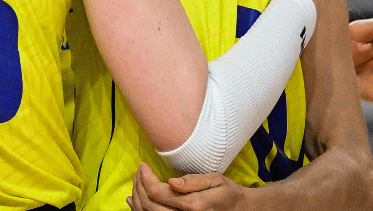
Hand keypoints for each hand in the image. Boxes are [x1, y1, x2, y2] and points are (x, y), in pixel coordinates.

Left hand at [129, 163, 245, 210]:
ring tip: (137, 181)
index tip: (143, 165)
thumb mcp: (215, 180)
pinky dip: (139, 209)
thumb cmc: (226, 193)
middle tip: (139, 171)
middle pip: (148, 204)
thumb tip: (171, 181)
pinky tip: (134, 199)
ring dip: (137, 196)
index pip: (157, 192)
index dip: (145, 178)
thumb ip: (193, 181)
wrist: (238, 210)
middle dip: (138, 185)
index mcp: (193, 205)